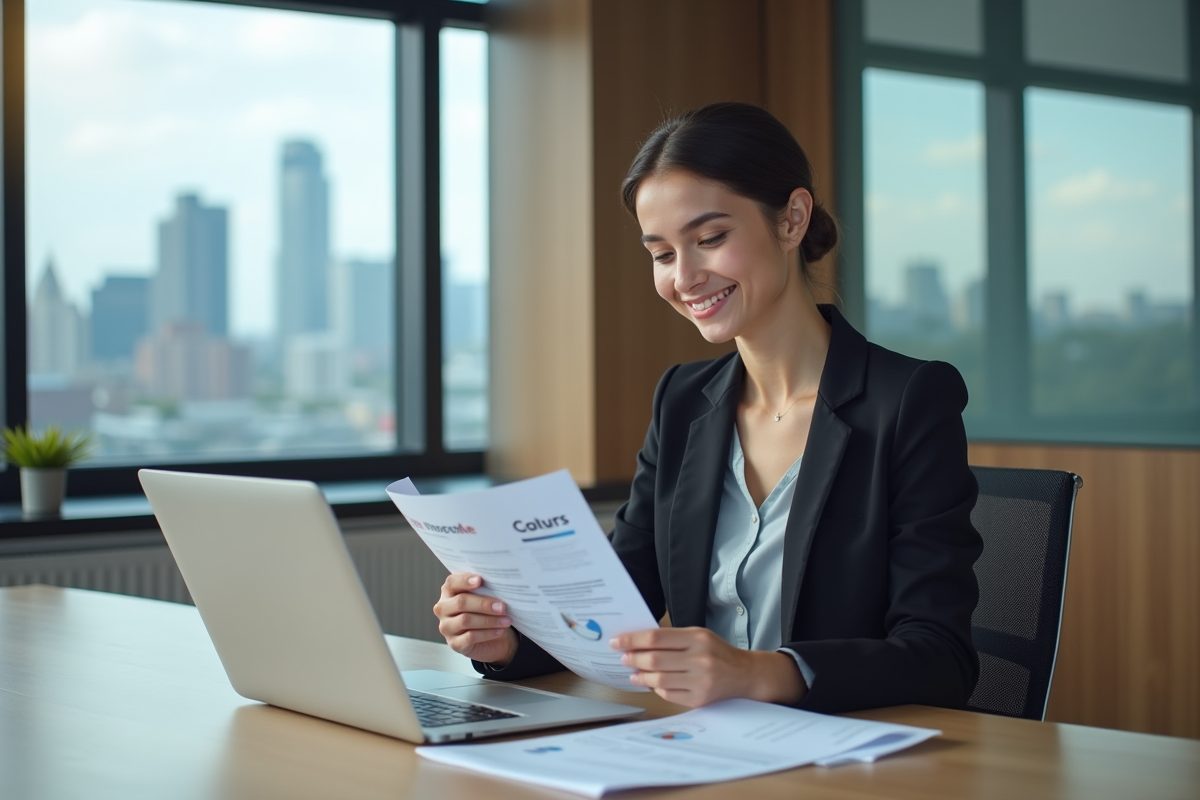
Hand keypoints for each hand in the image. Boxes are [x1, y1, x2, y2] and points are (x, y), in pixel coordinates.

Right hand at [432, 573, 517, 665]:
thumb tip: (497, 583)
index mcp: (449, 592)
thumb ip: (485, 589)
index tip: (480, 580)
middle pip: (461, 602)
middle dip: (483, 604)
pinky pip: (470, 637)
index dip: (465, 580)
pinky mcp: (454, 643)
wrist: (493, 639)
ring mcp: (446, 627)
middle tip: (502, 606)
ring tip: (506, 620)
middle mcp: (443, 609)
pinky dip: (487, 633)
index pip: (452, 583)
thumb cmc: (486, 612)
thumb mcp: (486, 597)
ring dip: (489, 620)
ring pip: (465, 620)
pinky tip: (499, 630)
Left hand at [611, 627, 805, 706]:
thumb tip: (637, 643)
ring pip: (659, 680)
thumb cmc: (717, 652)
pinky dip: (656, 688)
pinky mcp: (700, 699)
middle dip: (634, 659)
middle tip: (623, 658)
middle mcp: (700, 659)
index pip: (657, 637)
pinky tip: (651, 683)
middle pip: (655, 660)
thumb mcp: (699, 635)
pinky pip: (669, 695)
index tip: (617, 641)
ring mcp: (700, 681)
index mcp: (698, 638)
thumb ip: (672, 638)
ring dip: (641, 676)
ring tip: (634, 672)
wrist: (744, 674)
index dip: (633, 640)